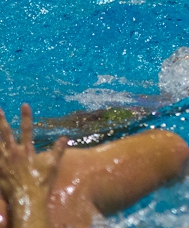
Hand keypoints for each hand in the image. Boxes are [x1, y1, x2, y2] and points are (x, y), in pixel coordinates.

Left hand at [0, 104, 66, 223]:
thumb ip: (58, 150)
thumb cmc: (41, 184)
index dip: (26, 117)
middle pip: (5, 134)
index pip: (27, 129)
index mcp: (27, 151)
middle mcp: (13, 154)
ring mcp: (3, 163)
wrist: (27, 200)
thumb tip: (65, 137)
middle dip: (1, 121)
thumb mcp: (53, 166)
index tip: (24, 104)